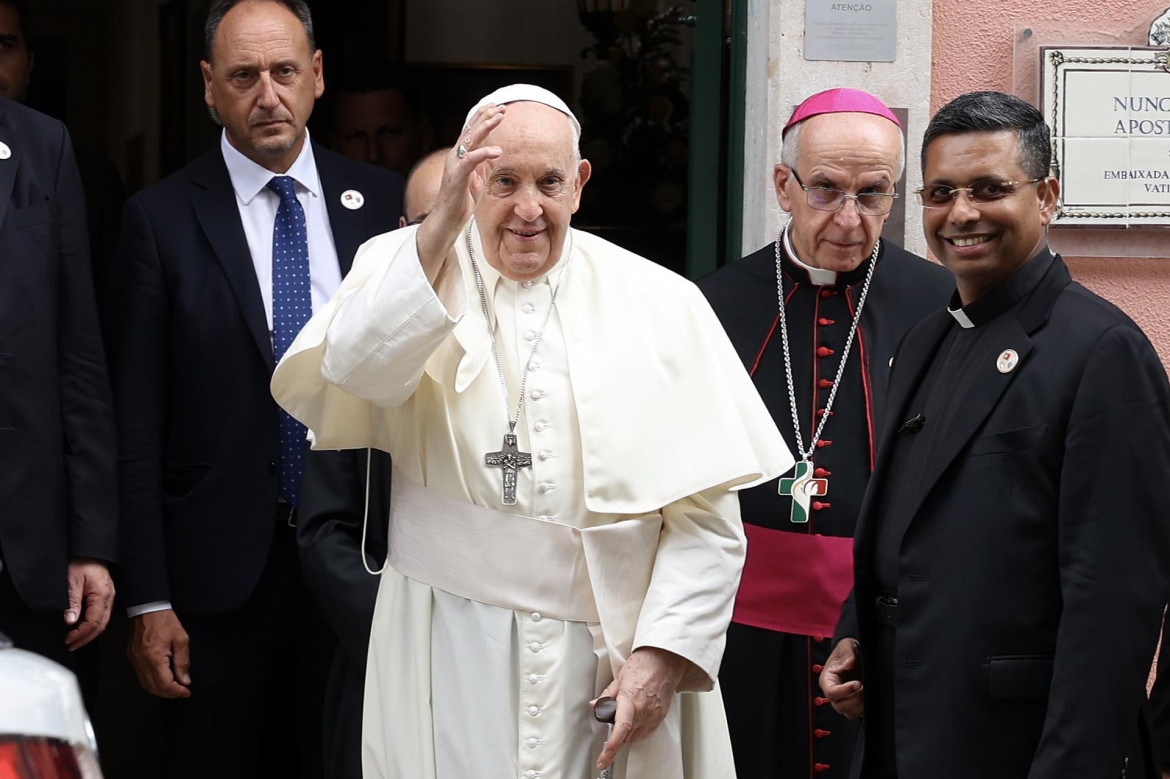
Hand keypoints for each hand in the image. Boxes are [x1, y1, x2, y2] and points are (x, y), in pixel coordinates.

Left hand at [64, 558, 113, 649]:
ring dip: (90, 633)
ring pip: (103, 621)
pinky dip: (94, 624)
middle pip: (101, 625)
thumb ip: (72, 603)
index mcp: (101, 595)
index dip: (81, 633)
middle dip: (86, 638)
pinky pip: (103, 614)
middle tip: (72, 645)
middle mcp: (109, 598)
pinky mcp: (106, 595)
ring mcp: (109, 597)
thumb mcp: (72, 582)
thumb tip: (70, 621)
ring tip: (76, 640)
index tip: (69, 639)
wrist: (91, 551)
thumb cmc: (82, 563)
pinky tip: (85, 627)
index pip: (93, 622)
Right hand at [128, 609, 191, 698]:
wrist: (147, 607)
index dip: (177, 692)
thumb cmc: (164, 620)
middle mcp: (141, 661)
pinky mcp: (132, 656)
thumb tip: (184, 680)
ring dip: (160, 689)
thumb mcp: (181, 639)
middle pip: (154, 688)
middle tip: (182, 691)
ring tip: (174, 687)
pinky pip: (141, 676)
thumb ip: (183, 662)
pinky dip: (152, 682)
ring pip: (146, 684)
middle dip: (169, 693)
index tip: (186, 692)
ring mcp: (134, 660)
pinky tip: (162, 678)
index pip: (165, 684)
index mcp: (154, 657)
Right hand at [415, 103, 505, 278]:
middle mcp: (456, 157)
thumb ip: (482, 166)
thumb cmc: (460, 202)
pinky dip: (484, 154)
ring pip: (470, 140)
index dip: (484, 118)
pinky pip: (471, 161)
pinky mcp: (456, 177)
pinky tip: (497, 151)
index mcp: (461, 157)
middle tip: (500, 106)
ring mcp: (454, 165)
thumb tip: (494, 154)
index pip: (472, 132)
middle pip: (470, 130)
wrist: (447, 220)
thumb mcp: (476, 181)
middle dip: (485, 116)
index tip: (498, 108)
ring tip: (499, 117)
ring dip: (485, 127)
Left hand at [594, 647, 689, 770]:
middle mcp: (643, 709)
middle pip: (626, 736)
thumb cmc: (643, 666)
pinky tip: (634, 720)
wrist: (664, 662)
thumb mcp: (619, 678)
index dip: (612, 745)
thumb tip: (595, 706)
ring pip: (635, 737)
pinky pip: (645, 733)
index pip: (621, 727)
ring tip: (624, 716)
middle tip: (610, 724)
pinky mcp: (660, 717)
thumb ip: (606, 696)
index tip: (604, 757)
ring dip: (626, 734)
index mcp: (630, 698)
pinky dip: (636, 731)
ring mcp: (653, 715)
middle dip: (615, 736)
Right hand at [819, 637, 864, 718]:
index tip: (857, 683)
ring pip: (849, 712)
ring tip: (866, 691)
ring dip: (860, 705)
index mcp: (827, 679)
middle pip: (839, 706)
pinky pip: (856, 713)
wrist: (854, 653)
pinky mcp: (851, 703)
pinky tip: (868, 695)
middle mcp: (833, 691)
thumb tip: (848, 664)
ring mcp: (842, 699)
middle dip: (854, 699)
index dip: (844, 691)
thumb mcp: (846, 646)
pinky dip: (863, 707)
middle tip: (864, 687)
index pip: (831, 692)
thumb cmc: (846, 650)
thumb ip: (848, 654)